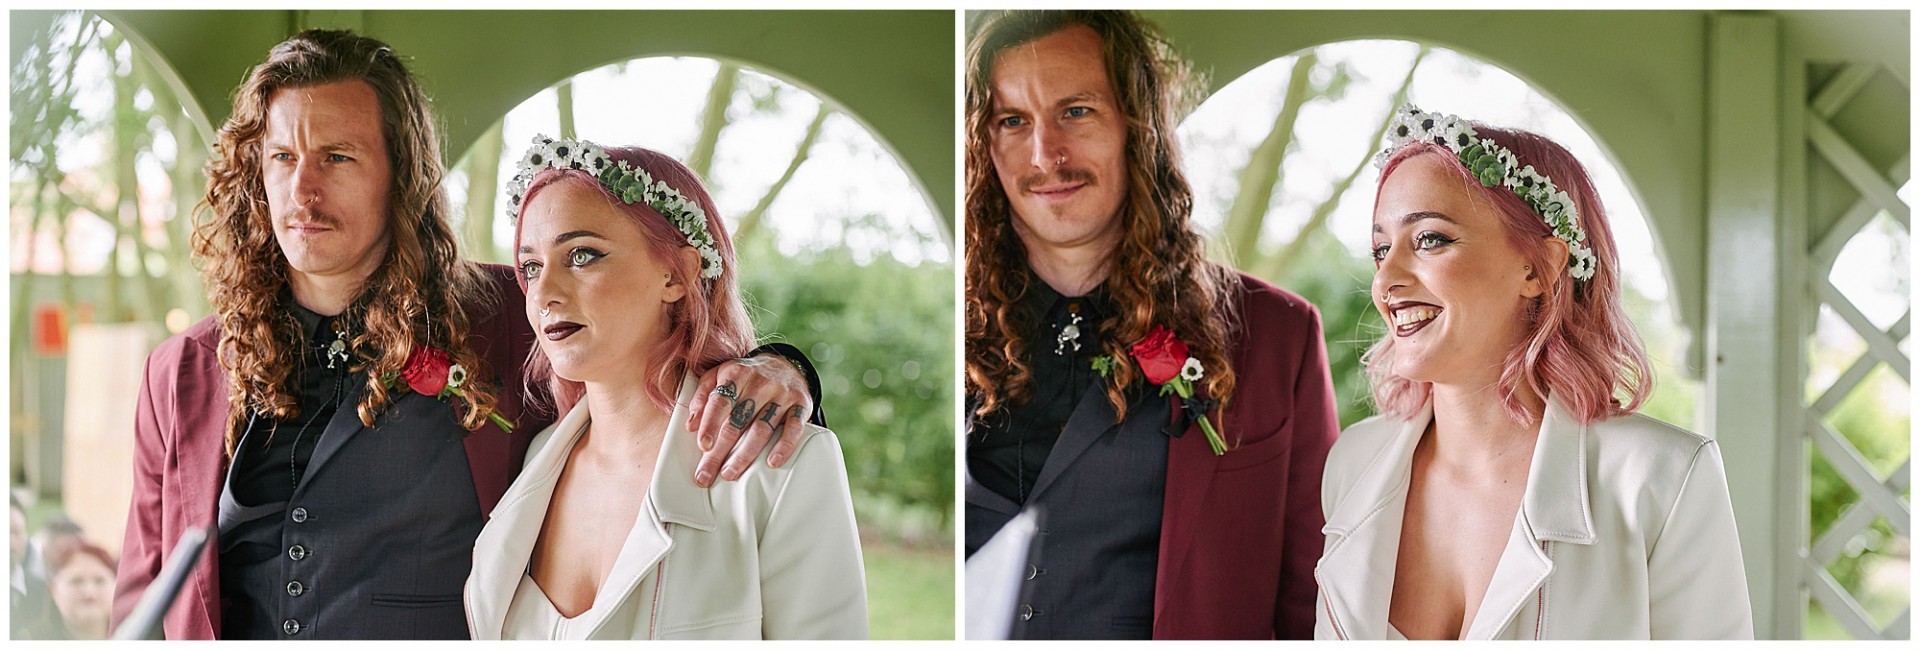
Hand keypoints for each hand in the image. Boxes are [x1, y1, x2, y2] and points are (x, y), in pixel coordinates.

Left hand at [687, 354, 812, 485]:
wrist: (785, 364)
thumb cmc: (746, 376)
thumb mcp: (719, 375)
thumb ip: (702, 396)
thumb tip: (690, 425)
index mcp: (735, 374)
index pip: (720, 402)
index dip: (710, 424)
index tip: (703, 446)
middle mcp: (760, 383)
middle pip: (738, 421)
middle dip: (721, 451)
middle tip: (708, 473)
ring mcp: (782, 394)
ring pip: (762, 428)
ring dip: (745, 454)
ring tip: (730, 473)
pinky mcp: (800, 405)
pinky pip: (793, 428)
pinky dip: (784, 446)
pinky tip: (772, 461)